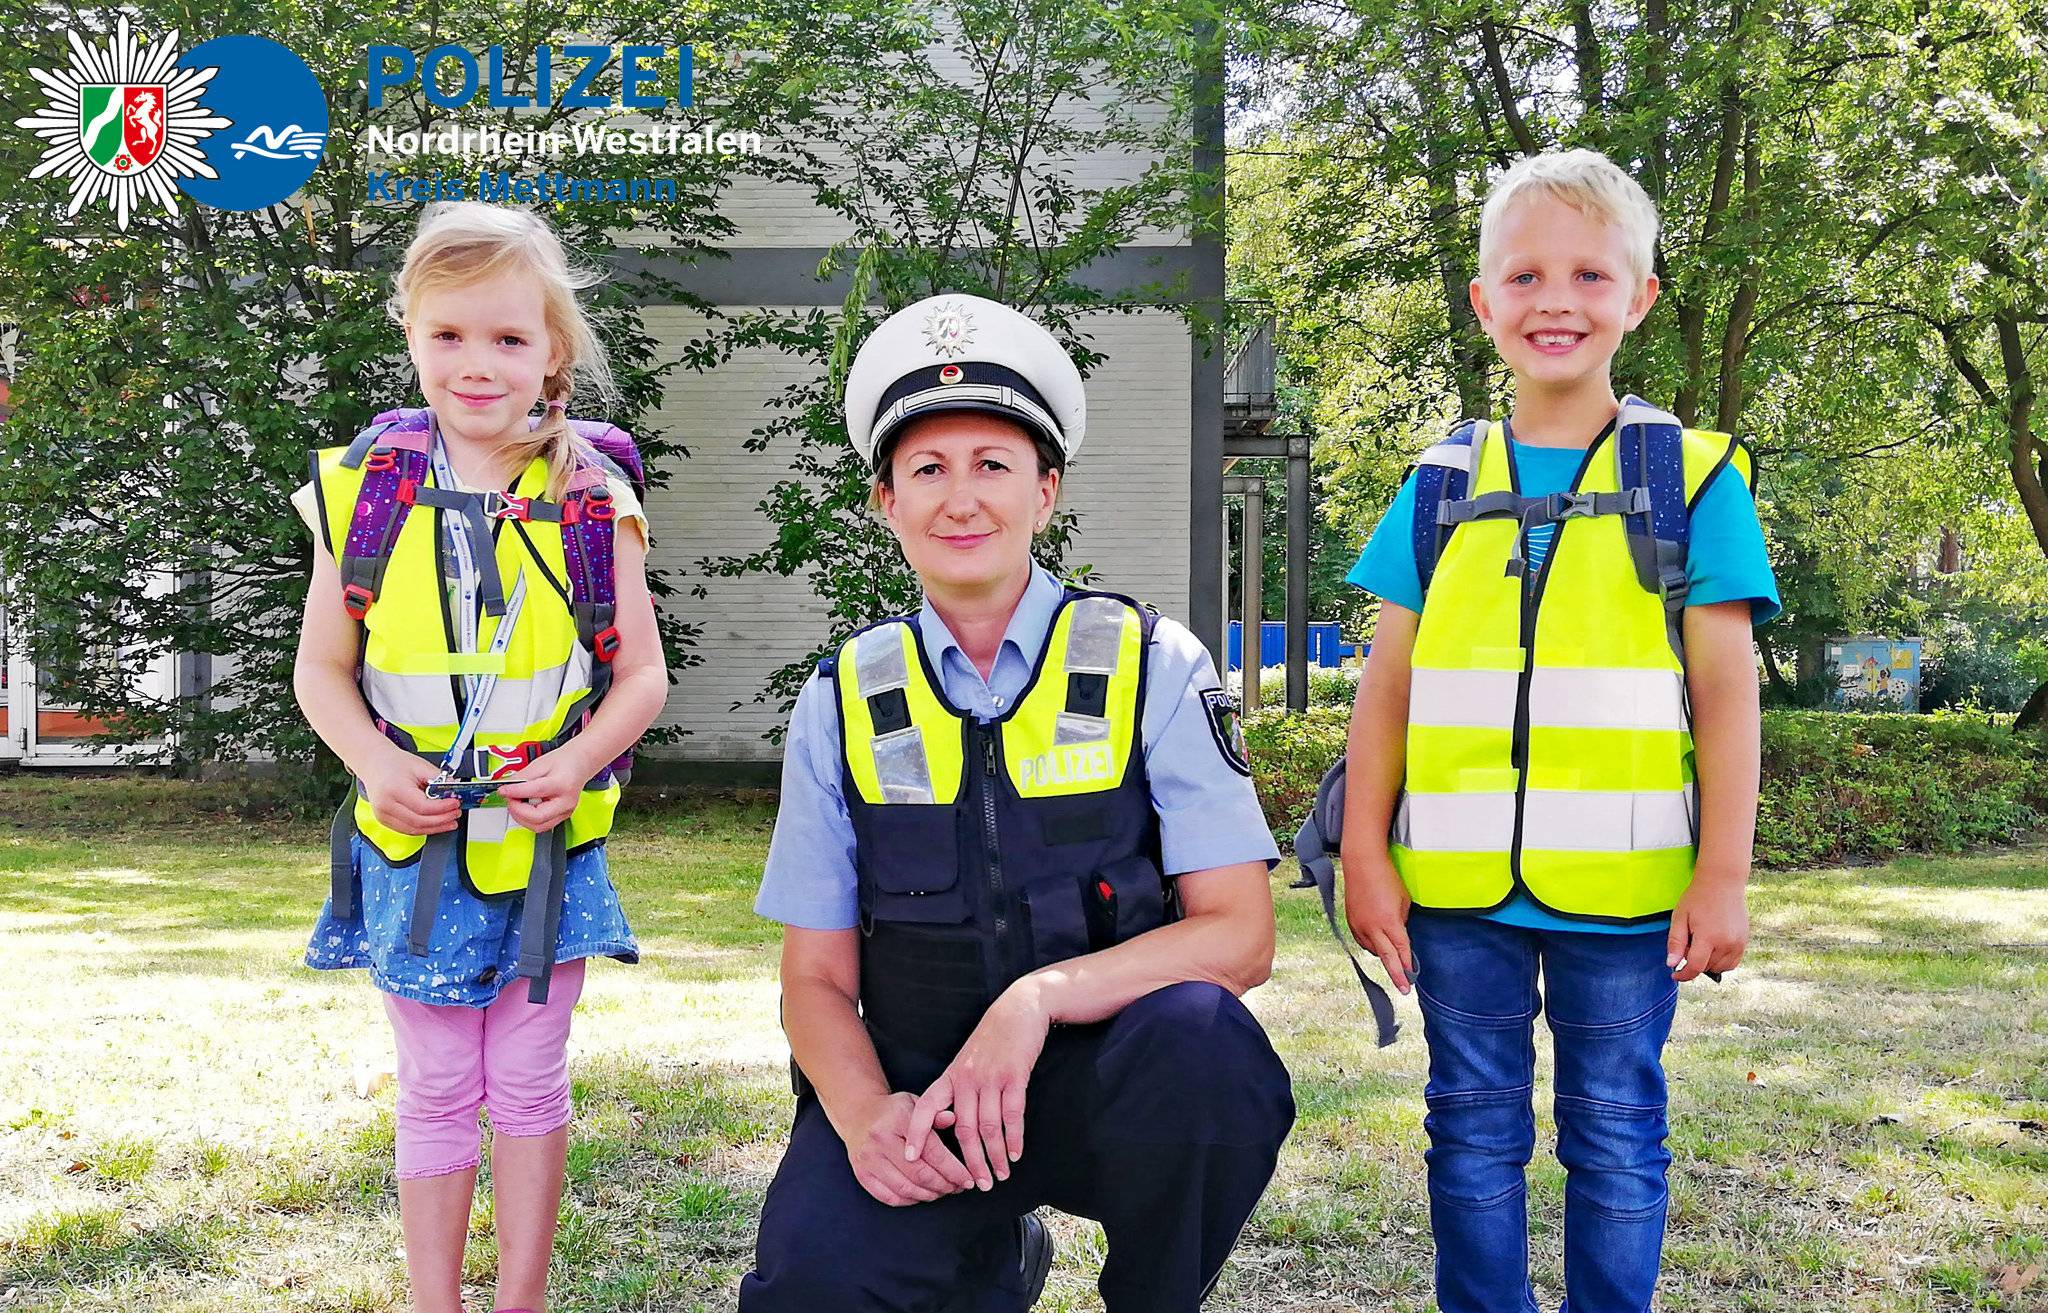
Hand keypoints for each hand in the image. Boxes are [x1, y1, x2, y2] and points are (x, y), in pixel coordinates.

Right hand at [359, 749, 459, 834]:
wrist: (375, 764)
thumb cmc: (394, 763)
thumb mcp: (420, 765)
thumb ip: (439, 778)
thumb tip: (455, 790)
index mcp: (394, 789)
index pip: (423, 807)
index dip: (443, 808)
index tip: (455, 803)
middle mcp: (385, 805)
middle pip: (419, 821)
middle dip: (442, 820)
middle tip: (456, 813)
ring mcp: (383, 815)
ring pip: (414, 829)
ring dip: (435, 828)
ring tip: (450, 821)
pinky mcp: (384, 821)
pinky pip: (408, 830)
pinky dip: (424, 828)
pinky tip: (436, 824)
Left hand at [498, 747, 596, 831]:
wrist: (580, 763)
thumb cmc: (564, 762)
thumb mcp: (540, 763)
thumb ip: (522, 777)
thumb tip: (507, 788)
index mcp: (562, 784)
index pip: (535, 791)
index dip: (514, 792)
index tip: (503, 790)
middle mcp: (566, 802)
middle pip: (538, 817)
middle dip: (518, 810)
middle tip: (510, 799)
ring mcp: (565, 812)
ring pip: (538, 826)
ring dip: (522, 817)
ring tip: (517, 803)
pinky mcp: (562, 816)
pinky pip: (542, 825)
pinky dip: (529, 818)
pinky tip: (526, 807)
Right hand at [843, 1091, 973, 1206]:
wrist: (858, 1114)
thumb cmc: (894, 1111)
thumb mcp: (916, 1104)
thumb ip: (936, 1114)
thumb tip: (954, 1119)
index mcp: (898, 1119)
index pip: (932, 1151)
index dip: (954, 1169)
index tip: (968, 1179)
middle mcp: (880, 1140)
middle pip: (920, 1174)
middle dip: (944, 1185)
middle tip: (958, 1187)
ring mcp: (868, 1159)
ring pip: (906, 1189)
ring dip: (930, 1195)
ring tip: (943, 1191)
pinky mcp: (862, 1175)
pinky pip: (889, 1198)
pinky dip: (910, 1200)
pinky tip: (922, 1194)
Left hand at [903, 984, 1049, 1189]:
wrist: (1018, 1009)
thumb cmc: (991, 1039)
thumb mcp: (966, 1061)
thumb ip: (958, 1089)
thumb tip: (953, 1125)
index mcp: (951, 1076)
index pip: (926, 1108)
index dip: (917, 1134)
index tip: (911, 1160)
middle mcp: (967, 1079)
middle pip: (963, 1130)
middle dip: (970, 1162)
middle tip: (976, 1185)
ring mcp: (991, 1077)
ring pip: (989, 1126)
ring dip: (995, 1156)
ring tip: (1000, 1175)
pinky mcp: (1014, 1075)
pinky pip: (1013, 1114)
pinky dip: (1014, 1137)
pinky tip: (1016, 1153)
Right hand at [1343, 850, 1413, 993]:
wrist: (1362, 863)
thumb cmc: (1387, 878)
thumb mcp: (1404, 901)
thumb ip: (1402, 922)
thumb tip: (1400, 934)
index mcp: (1390, 923)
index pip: (1401, 951)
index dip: (1406, 967)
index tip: (1411, 980)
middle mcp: (1373, 928)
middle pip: (1387, 958)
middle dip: (1396, 974)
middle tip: (1404, 989)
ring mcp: (1360, 926)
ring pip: (1373, 950)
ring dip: (1384, 956)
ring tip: (1393, 960)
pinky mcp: (1351, 921)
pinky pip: (1363, 941)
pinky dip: (1372, 945)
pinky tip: (1377, 944)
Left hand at [1668, 874, 1747, 980]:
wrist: (1722, 883)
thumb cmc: (1698, 898)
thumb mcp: (1679, 917)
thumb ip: (1675, 942)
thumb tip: (1672, 964)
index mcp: (1709, 937)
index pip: (1695, 967)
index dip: (1683, 975)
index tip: (1675, 975)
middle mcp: (1727, 943)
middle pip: (1707, 967)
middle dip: (1694, 961)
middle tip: (1689, 941)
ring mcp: (1738, 943)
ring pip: (1720, 968)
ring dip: (1708, 963)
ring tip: (1702, 942)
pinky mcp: (1744, 942)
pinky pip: (1732, 962)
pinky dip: (1721, 961)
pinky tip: (1713, 946)